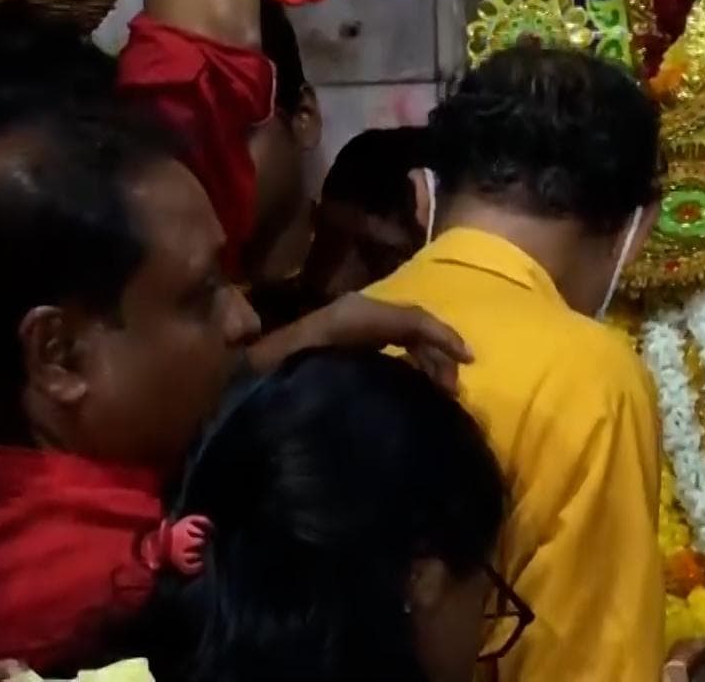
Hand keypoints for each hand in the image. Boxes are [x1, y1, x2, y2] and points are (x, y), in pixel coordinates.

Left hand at [250, 295, 473, 391]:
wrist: (234, 383)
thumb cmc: (282, 375)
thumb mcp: (333, 360)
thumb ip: (377, 359)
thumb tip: (424, 367)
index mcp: (355, 316)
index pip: (412, 319)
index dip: (443, 337)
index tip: (470, 361)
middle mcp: (354, 314)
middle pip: (410, 325)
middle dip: (438, 353)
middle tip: (453, 388)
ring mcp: (346, 327)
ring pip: (401, 334)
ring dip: (425, 358)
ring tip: (439, 391)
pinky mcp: (339, 343)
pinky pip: (387, 343)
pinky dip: (409, 360)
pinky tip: (413, 385)